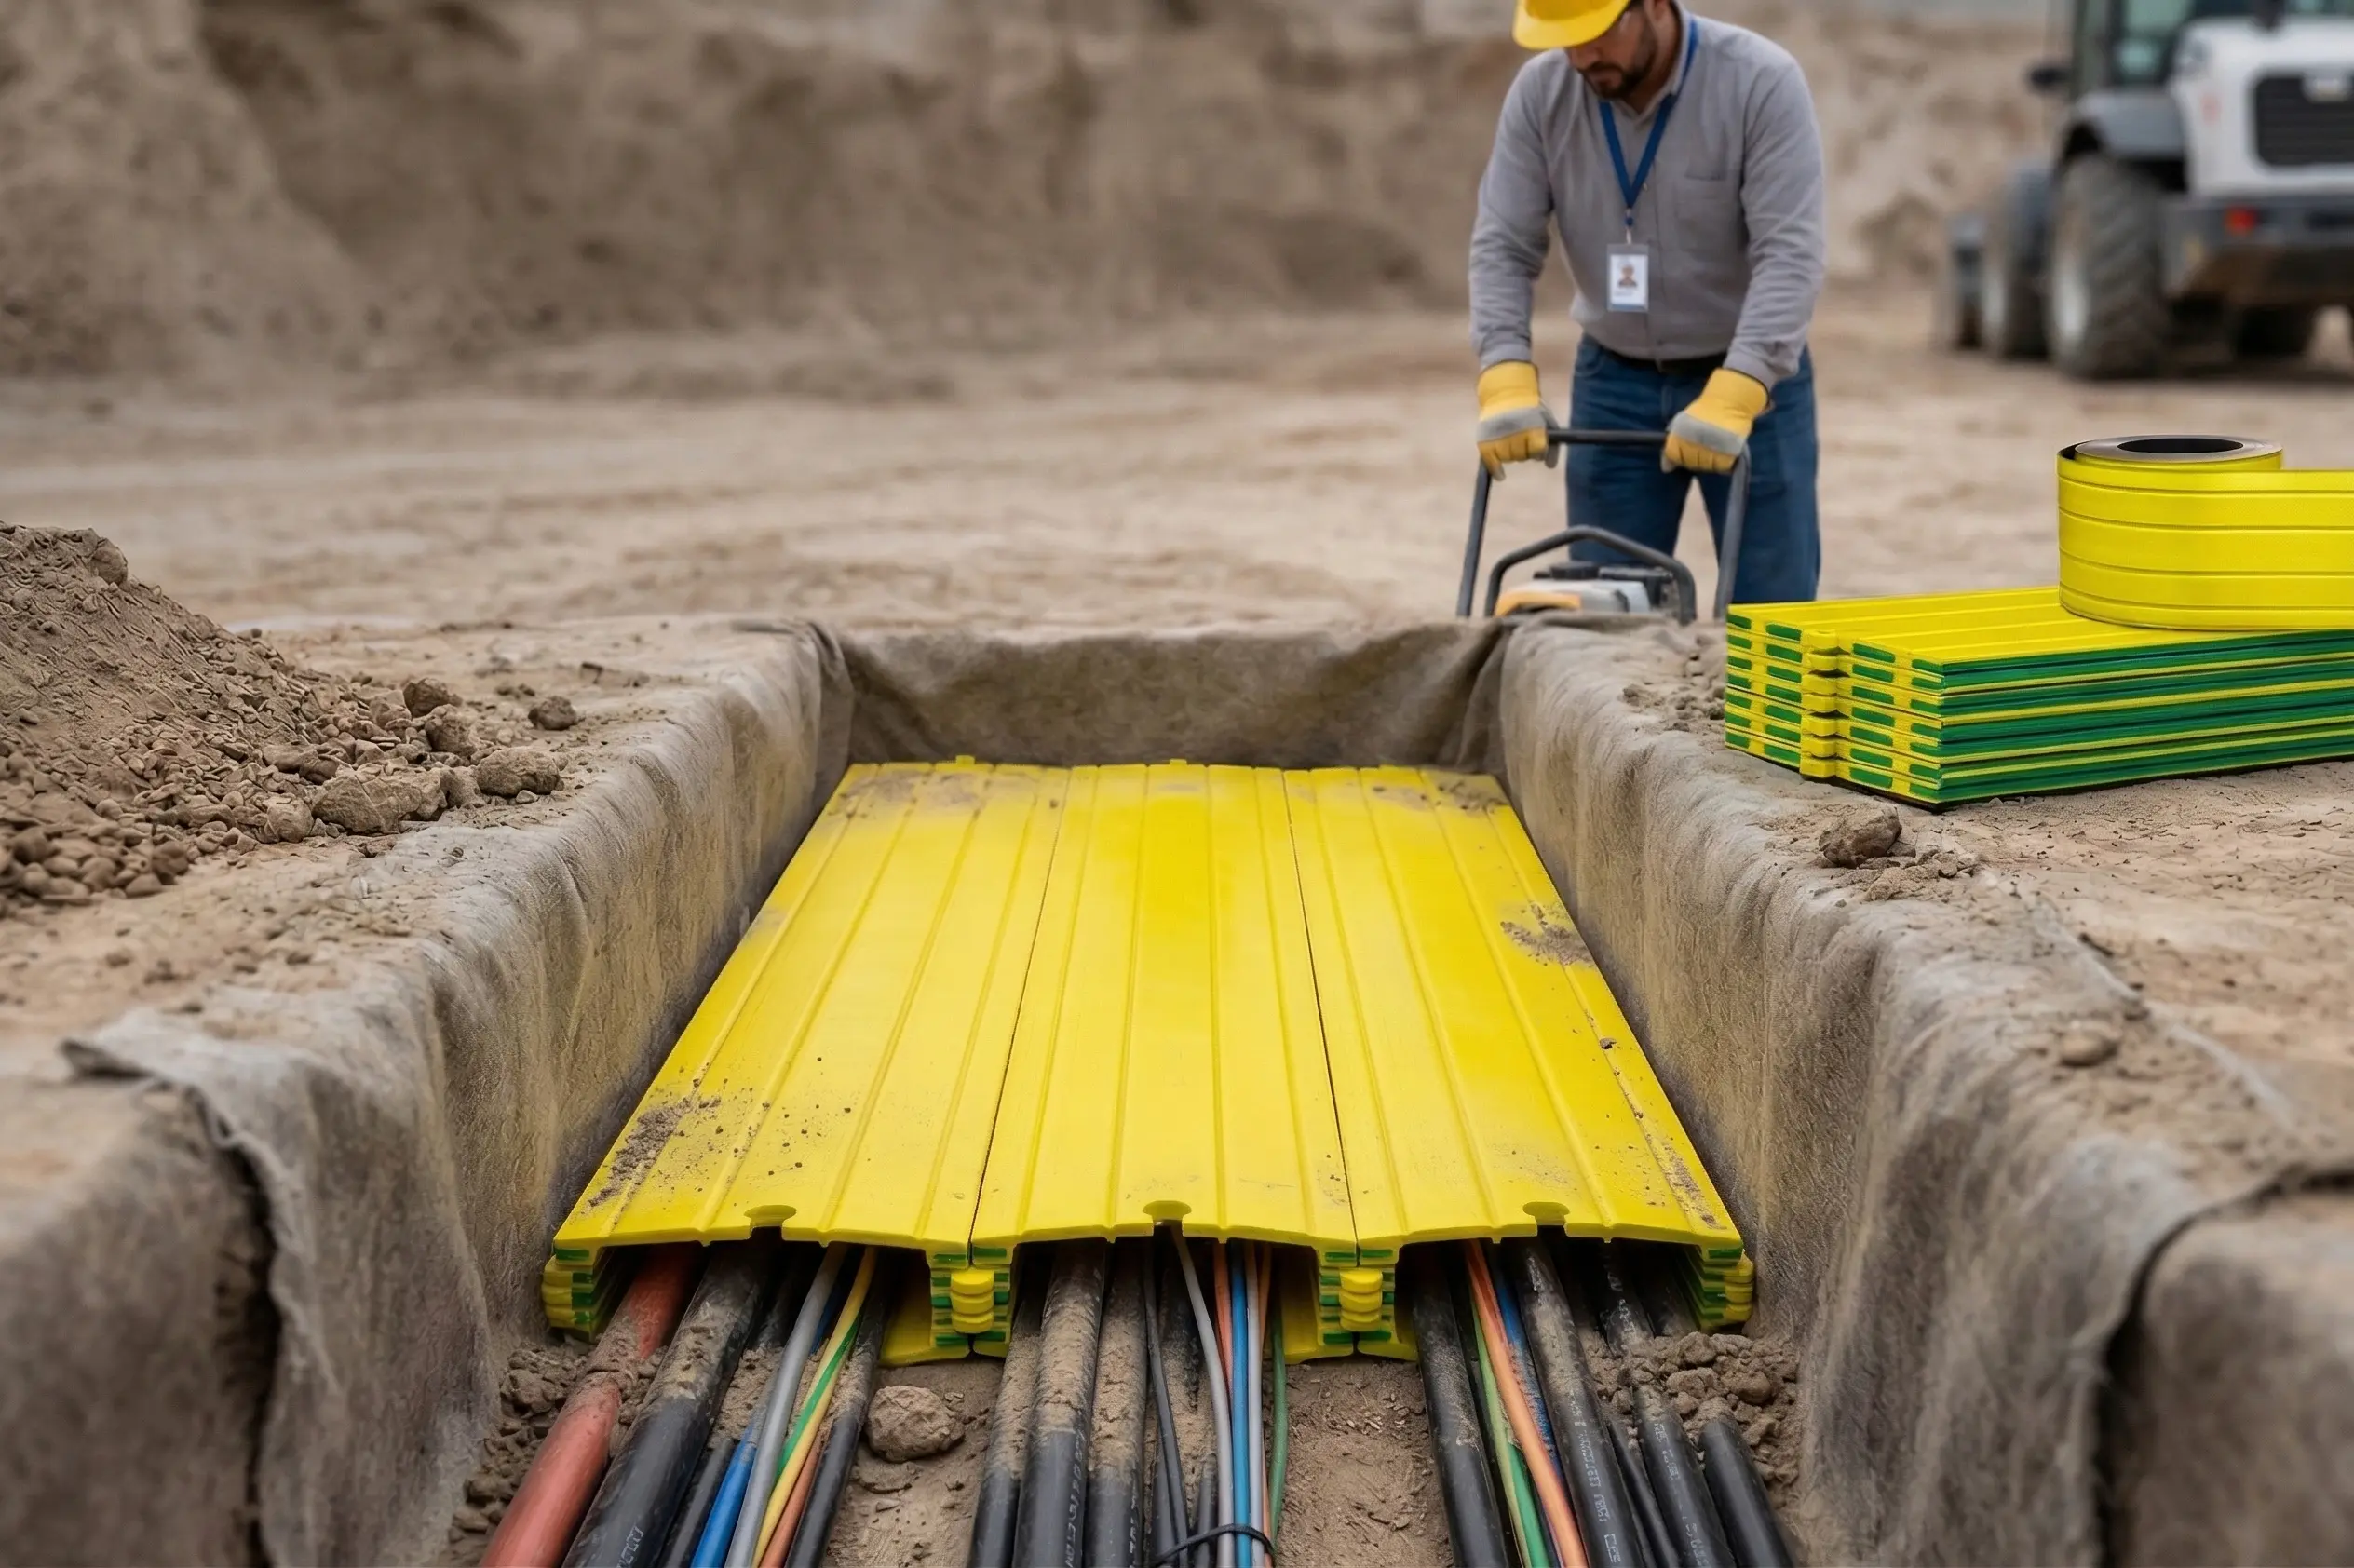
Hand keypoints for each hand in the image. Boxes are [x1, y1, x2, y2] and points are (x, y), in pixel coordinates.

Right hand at [1475, 361, 1551, 478]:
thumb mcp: (1546, 420)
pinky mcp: (1485, 441)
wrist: (1505, 391)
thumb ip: (1551, 443)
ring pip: (1508, 459)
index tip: (1536, 449)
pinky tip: (1501, 475)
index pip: (1537, 450)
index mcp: (1532, 426)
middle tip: (1520, 441)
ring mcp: (1499, 437)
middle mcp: (1516, 432)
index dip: (1538, 451)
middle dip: (1523, 452)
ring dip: (1510, 455)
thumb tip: (1550, 466)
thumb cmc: (1529, 407)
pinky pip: (1491, 463)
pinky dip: (1496, 470)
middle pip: (1522, 456)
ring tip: (1509, 443)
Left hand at [1663, 368, 1768, 474]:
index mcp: (1681, 433)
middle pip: (1690, 463)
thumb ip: (1673, 445)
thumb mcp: (1682, 423)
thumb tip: (1666, 469)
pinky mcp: (1729, 452)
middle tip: (1701, 449)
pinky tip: (1721, 454)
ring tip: (1712, 450)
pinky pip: (1720, 466)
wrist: (1729, 401)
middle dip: (1693, 459)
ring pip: (1705, 466)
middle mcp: (1695, 442)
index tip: (1685, 452)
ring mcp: (1713, 448)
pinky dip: (1720, 463)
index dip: (1678, 457)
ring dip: (1707, 462)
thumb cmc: (1703, 412)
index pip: (1674, 456)